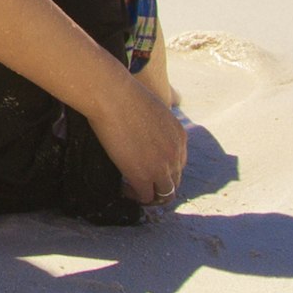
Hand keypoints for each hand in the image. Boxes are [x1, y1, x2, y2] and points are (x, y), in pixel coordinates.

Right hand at [88, 78, 188, 204]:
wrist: (113, 96)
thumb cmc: (123, 95)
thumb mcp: (151, 109)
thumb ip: (154, 124)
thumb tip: (140, 129)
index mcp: (179, 136)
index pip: (178, 162)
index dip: (163, 168)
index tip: (146, 167)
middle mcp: (175, 154)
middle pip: (174, 181)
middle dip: (158, 184)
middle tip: (138, 182)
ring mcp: (161, 167)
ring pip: (164, 194)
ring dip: (150, 194)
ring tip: (131, 188)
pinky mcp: (142, 176)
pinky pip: (145, 197)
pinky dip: (134, 195)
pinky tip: (122, 186)